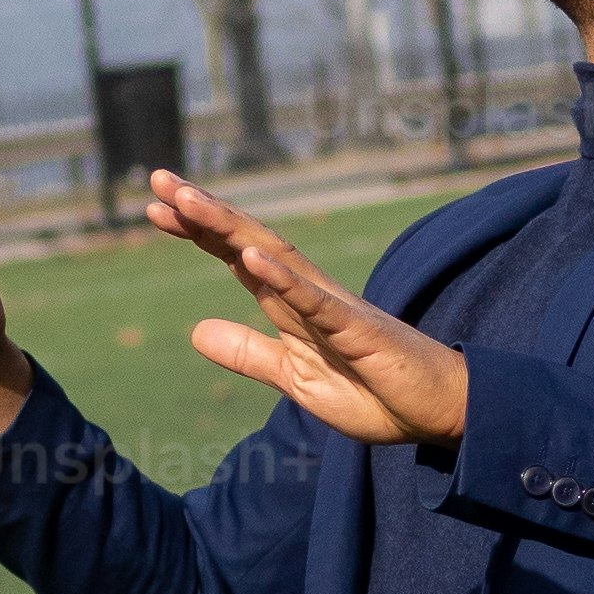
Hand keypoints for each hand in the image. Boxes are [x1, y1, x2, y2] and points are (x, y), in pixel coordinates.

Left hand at [146, 169, 466, 444]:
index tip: (154, 210)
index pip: (238, 257)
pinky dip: (281, 278)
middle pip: (249, 241)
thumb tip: (196, 331)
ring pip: (275, 257)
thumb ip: (249, 354)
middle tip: (157, 179)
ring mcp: (335, 308)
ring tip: (188, 201)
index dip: (198, 232)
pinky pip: (315, 302)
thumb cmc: (376, 392)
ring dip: (230, 227)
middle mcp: (311, 293)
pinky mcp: (359, 332)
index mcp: (294, 304)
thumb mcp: (296, 377)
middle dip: (203, 211)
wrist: (438, 413)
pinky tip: (249, 256)